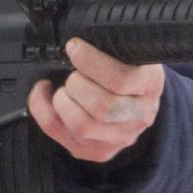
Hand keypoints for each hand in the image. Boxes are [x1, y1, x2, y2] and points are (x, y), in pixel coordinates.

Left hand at [27, 38, 162, 162]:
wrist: (137, 104)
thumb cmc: (127, 71)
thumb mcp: (131, 53)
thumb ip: (112, 47)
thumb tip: (78, 41)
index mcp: (151, 85)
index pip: (122, 79)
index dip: (91, 62)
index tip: (74, 48)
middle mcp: (140, 116)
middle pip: (103, 106)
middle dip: (77, 83)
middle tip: (73, 72)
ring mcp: (119, 138)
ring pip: (82, 125)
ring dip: (62, 100)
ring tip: (64, 87)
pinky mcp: (97, 151)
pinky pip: (59, 132)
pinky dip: (42, 109)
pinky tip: (46, 95)